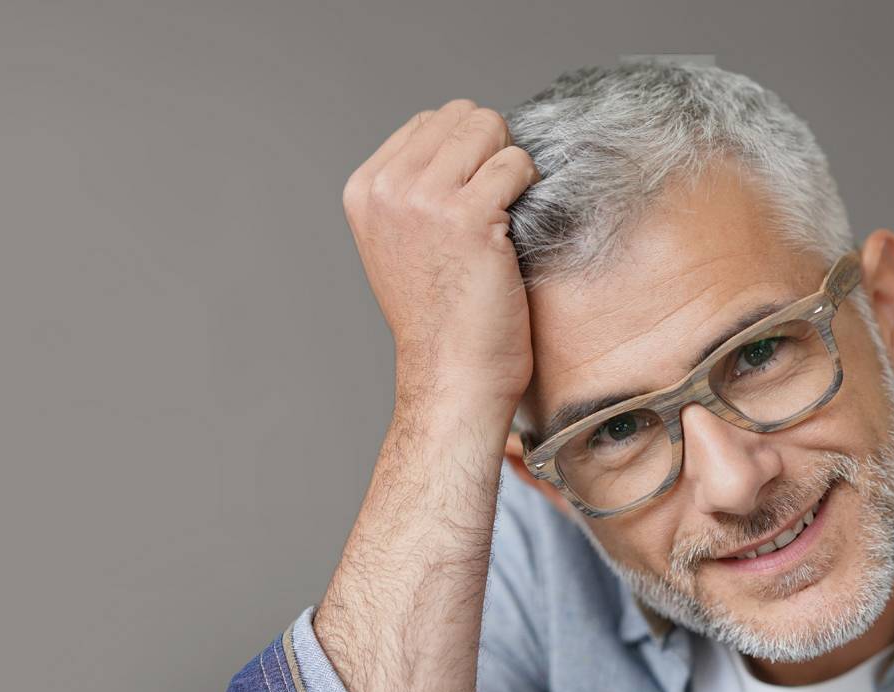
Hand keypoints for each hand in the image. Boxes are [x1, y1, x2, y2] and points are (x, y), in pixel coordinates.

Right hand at [343, 100, 539, 403]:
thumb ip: (414, 187)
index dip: (465, 150)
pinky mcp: (466, 215)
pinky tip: (514, 228)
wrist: (452, 373)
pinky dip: (528, 186)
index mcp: (364, 189)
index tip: (470, 198)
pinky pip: (515, 162)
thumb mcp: (401, 241)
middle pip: (462, 116)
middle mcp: (386, 188)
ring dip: (511, 166)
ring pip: (490, 128)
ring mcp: (422, 199)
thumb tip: (465, 137)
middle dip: (491, 149)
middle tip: (494, 205)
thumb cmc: (441, 314)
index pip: (430, 121)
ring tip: (502, 217)